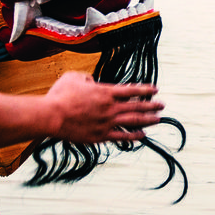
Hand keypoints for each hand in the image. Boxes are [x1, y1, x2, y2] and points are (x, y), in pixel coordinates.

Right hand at [46, 72, 161, 143]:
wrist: (51, 116)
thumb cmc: (60, 95)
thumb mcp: (73, 77)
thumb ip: (86, 78)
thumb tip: (92, 81)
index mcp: (105, 92)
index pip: (131, 90)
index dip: (145, 89)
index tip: (155, 89)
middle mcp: (110, 107)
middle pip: (137, 106)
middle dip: (152, 105)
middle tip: (162, 105)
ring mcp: (107, 123)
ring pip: (134, 121)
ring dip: (148, 119)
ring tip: (158, 119)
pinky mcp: (101, 136)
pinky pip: (122, 136)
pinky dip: (134, 136)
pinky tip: (142, 135)